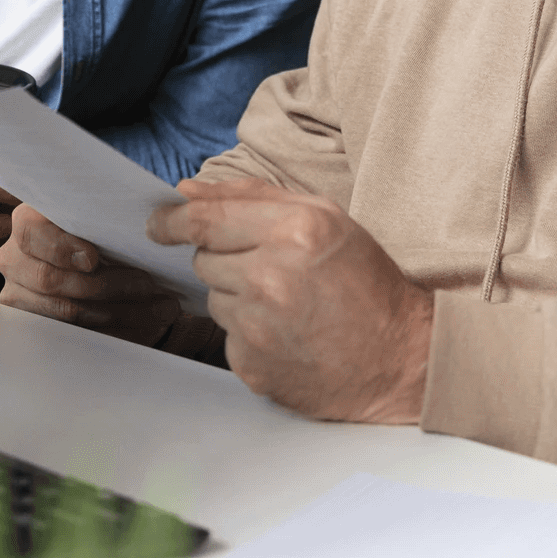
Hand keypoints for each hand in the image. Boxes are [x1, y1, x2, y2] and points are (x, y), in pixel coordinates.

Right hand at [0, 204, 180, 345]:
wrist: (93, 257)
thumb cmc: (99, 231)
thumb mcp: (101, 216)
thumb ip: (108, 216)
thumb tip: (149, 224)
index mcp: (26, 220)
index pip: (31, 232)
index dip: (61, 247)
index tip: (94, 259)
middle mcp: (14, 258)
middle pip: (51, 279)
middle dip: (107, 285)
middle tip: (148, 285)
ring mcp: (19, 294)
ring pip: (67, 311)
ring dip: (120, 311)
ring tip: (161, 308)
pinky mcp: (35, 324)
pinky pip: (76, 334)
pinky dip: (116, 329)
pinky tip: (147, 324)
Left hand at [147, 177, 431, 422]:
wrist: (399, 359)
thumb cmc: (365, 283)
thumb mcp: (325, 218)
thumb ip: (253, 196)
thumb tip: (187, 191)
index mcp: (292, 230)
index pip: (205, 219)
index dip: (172, 220)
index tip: (158, 223)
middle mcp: (270, 276)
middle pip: (204, 258)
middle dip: (225, 259)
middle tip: (270, 270)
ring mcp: (258, 326)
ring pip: (212, 299)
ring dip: (237, 297)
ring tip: (286, 305)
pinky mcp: (252, 365)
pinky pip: (227, 338)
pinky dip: (248, 334)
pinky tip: (286, 335)